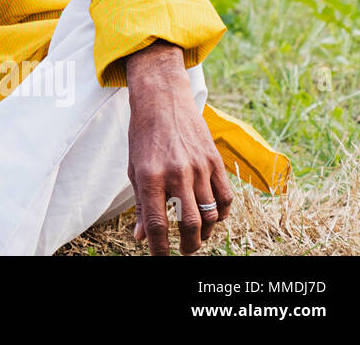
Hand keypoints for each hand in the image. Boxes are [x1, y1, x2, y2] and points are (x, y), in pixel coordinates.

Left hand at [125, 40, 233, 255]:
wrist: (162, 100)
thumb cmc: (143, 135)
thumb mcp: (134, 167)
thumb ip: (141, 203)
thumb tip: (140, 236)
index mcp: (149, 176)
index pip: (157, 224)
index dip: (159, 248)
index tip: (160, 258)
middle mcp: (176, 173)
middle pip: (190, 224)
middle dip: (188, 245)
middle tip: (184, 251)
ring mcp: (199, 167)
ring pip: (210, 214)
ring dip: (205, 233)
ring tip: (197, 238)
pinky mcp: (215, 161)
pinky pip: (225, 197)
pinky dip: (221, 214)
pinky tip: (212, 218)